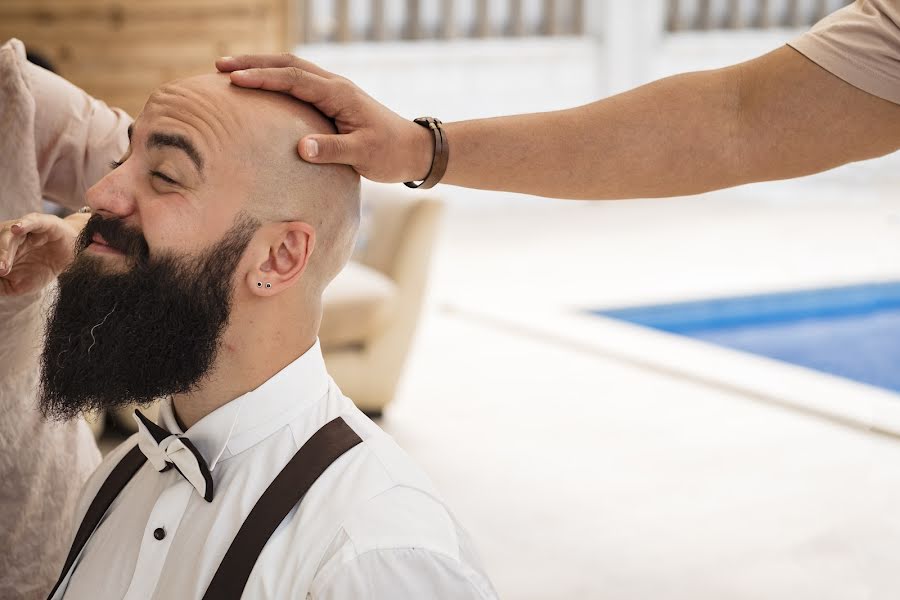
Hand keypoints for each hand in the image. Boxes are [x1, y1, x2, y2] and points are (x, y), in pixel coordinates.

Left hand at [0, 212, 86, 295]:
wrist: (77, 257)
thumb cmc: (45, 269)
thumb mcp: (21, 285)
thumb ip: (2, 287)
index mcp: (3, 251)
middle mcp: (11, 238)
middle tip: (1, 272)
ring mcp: (26, 229)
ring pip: (8, 235)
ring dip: (4, 249)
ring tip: (3, 265)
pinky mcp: (44, 223)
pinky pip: (32, 222)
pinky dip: (24, 224)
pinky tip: (17, 228)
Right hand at [216, 54, 433, 183]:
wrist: (414, 150)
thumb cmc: (390, 153)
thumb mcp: (363, 156)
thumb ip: (332, 150)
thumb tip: (300, 148)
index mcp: (339, 94)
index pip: (294, 79)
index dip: (262, 78)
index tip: (234, 80)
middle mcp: (335, 86)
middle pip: (288, 64)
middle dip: (254, 63)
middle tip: (220, 66)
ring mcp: (335, 91)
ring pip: (293, 70)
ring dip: (263, 67)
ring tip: (232, 71)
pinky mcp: (334, 101)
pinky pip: (300, 83)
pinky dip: (276, 79)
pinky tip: (261, 88)